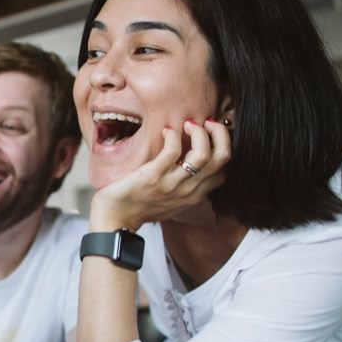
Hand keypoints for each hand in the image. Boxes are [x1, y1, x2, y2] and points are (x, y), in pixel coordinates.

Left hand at [91, 118, 230, 230]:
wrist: (115, 218)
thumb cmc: (141, 206)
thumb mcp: (172, 200)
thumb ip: (186, 185)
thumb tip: (193, 163)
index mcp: (196, 194)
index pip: (226, 169)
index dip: (224, 146)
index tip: (212, 134)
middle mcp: (189, 190)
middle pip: (222, 157)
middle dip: (219, 133)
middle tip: (206, 122)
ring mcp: (171, 184)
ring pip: (203, 154)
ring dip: (199, 132)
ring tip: (187, 125)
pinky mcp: (153, 176)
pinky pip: (172, 151)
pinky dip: (173, 135)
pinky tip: (166, 132)